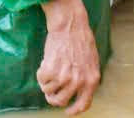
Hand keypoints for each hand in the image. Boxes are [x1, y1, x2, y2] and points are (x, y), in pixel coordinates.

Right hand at [38, 0, 99, 114]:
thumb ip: (86, 78)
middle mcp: (79, 81)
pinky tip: (46, 62)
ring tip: (51, 68)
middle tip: (51, 88)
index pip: (83, 104)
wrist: (71, 25)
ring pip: (48, 91)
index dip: (73, 110)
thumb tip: (78, 94)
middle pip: (61, 101)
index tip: (67, 111)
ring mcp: (65, 77)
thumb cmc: (81, 40)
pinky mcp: (51, 71)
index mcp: (92, 80)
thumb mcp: (91, 61)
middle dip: (53, 96)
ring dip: (47, 82)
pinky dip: (41, 73)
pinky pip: (41, 81)